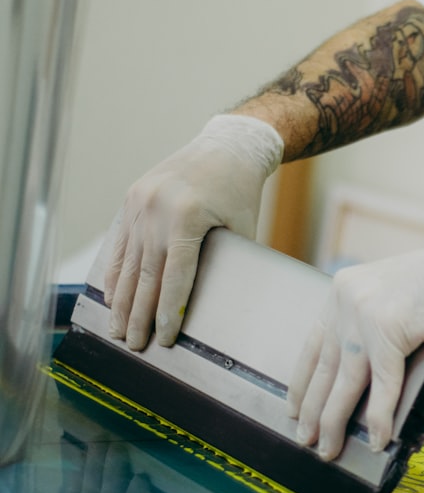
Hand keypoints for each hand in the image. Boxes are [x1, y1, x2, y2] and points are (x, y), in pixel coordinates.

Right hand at [104, 115, 282, 349]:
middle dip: (138, 315)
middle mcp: (156, 210)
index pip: (173, 278)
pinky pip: (120, 244)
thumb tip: (214, 305)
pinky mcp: (130, 200)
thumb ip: (225, 263)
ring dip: (121, 300)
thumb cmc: (240, 192)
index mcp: (186, 217)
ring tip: (117, 330)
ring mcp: (138, 204)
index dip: (167, 312)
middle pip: (145, 276)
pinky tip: (112, 297)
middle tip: (133, 345)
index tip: (162, 339)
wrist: (225, 147)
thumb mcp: (242, 228)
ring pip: (126, 263)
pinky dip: (115, 273)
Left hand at [286, 211, 423, 459]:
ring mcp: (367, 311)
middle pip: (326, 366)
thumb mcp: (397, 302)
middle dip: (314, 409)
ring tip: (331, 449)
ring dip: (336, 421)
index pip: (314, 344)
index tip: (295, 409)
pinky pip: (383, 382)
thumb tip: (365, 382)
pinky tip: (378, 439)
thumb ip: (376, 330)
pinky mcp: (391, 327)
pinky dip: (380, 416)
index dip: (304, 382)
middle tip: (307, 440)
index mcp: (345, 289)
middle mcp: (348, 298)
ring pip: (347, 379)